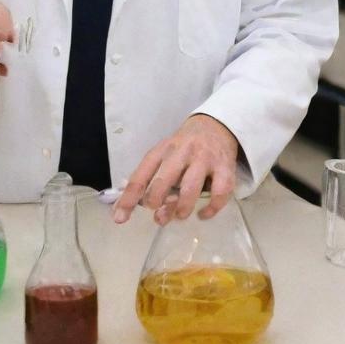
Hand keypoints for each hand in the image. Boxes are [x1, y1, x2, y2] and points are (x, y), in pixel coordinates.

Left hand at [113, 114, 239, 225]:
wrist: (215, 125)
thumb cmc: (184, 147)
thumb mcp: (163, 155)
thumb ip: (148, 178)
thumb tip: (125, 206)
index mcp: (162, 150)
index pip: (141, 175)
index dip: (129, 199)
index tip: (119, 218)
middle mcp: (181, 152)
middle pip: (164, 180)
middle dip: (157, 201)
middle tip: (157, 213)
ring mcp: (204, 159)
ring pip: (191, 187)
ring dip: (182, 208)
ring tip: (180, 215)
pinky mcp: (225, 167)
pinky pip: (220, 192)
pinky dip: (211, 208)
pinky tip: (203, 213)